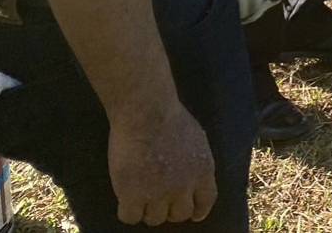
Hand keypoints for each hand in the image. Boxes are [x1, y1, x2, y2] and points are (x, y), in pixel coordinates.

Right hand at [108, 103, 216, 225]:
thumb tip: (191, 178)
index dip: (198, 210)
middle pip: (180, 215)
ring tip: (140, 194)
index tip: (192, 214)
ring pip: (155, 219)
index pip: (206, 201)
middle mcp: (184, 186)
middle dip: (170, 209)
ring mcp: (159, 193)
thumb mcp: (196, 139)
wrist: (146, 112)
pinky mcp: (133, 195)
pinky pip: (130, 217)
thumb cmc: (169, 117)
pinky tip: (125, 199)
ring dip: (148, 209)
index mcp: (202, 170)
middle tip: (158, 199)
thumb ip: (195, 162)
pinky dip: (127, 210)